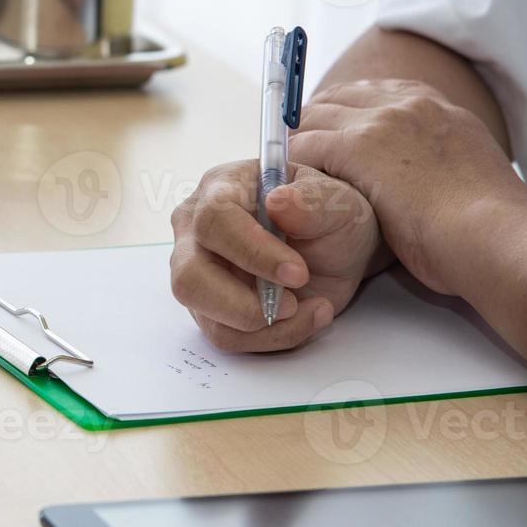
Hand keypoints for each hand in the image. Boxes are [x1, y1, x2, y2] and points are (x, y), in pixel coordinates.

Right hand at [170, 159, 385, 351]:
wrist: (335, 246)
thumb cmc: (327, 215)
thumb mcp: (337, 202)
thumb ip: (313, 200)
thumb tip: (278, 201)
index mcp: (220, 189)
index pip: (214, 220)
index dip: (251, 251)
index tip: (297, 272)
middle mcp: (196, 232)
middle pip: (190, 278)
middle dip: (243, 304)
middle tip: (293, 303)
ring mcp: (198, 273)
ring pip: (207, 317)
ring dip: (265, 327)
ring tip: (310, 308)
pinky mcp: (210, 307)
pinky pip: (229, 336)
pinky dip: (272, 336)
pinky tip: (305, 315)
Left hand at [291, 79, 526, 294]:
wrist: (495, 235)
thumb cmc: (487, 227)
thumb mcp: (469, 173)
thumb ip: (439, 161)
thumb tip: (424, 177)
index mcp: (438, 108)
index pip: (374, 91)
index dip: (343, 109)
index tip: (327, 127)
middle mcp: (410, 104)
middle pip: (337, 98)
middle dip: (310, 120)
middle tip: (291, 147)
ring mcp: (383, 122)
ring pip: (315, 117)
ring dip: (295, 141)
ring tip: (279, 166)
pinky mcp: (358, 148)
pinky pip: (306, 145)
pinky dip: (289, 162)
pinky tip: (281, 183)